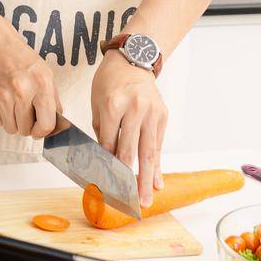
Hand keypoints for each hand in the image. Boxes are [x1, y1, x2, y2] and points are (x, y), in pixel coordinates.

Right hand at [0, 22, 60, 138]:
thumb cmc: (22, 58)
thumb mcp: (46, 74)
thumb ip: (53, 101)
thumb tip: (59, 124)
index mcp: (41, 85)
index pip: (46, 124)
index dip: (44, 131)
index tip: (40, 130)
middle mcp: (22, 91)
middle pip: (26, 129)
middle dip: (28, 125)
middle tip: (27, 112)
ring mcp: (3, 96)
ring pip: (11, 129)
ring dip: (14, 122)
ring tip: (15, 106)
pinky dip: (2, 117)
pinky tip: (5, 103)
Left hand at [91, 51, 167, 208]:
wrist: (133, 59)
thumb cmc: (110, 81)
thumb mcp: (97, 103)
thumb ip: (102, 132)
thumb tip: (105, 161)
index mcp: (113, 105)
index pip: (110, 144)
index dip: (107, 167)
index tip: (106, 187)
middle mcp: (135, 109)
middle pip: (131, 151)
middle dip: (129, 180)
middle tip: (129, 201)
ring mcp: (152, 112)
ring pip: (148, 151)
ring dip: (147, 178)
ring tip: (146, 199)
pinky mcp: (163, 115)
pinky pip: (158, 144)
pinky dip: (157, 164)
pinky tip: (157, 181)